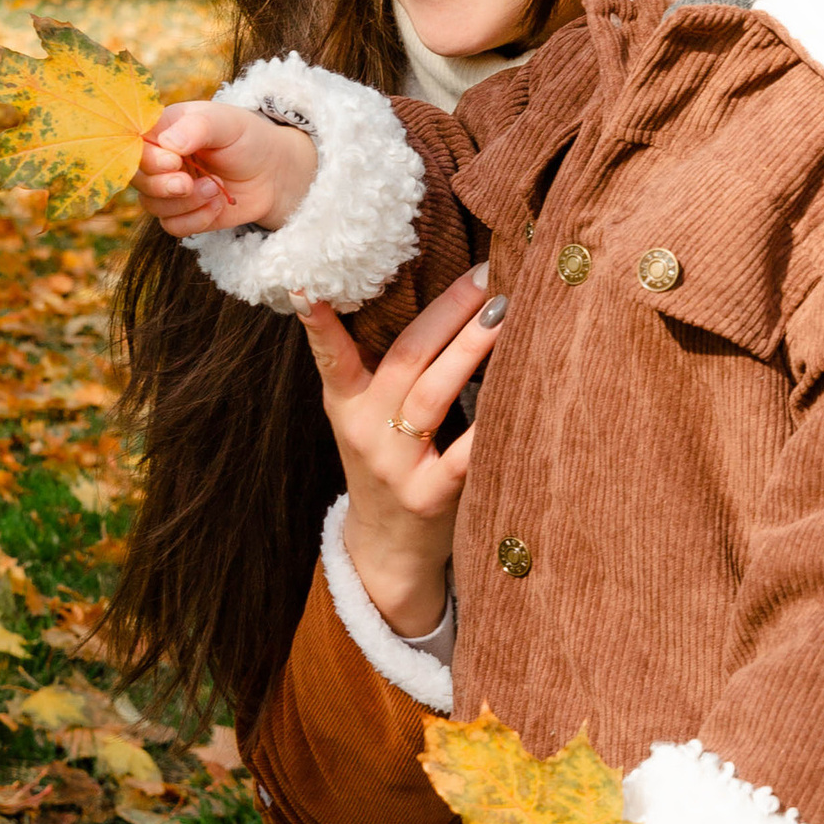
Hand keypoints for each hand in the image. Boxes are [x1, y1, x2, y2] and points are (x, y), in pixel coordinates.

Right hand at [136, 101, 317, 239]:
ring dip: (186, 203)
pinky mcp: (182, 213)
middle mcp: (160, 159)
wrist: (272, 173)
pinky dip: (196, 220)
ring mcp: (168, 188)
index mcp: (163, 129)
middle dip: (163, 186)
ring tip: (216, 189)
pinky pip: (172, 226)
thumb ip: (197, 127)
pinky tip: (217, 205)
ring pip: (153, 206)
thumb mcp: (227, 123)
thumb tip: (168, 144)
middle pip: (138, 179)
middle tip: (189, 183)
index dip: (148, 159)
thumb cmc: (248, 139)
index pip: (134, 145)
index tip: (173, 161)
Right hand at [296, 266, 506, 636]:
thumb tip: (436, 297)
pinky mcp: (430, 497)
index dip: (319, 323)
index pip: (331, 356)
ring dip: (471, 346)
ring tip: (505, 310)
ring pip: (433, 394)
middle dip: (447, 311)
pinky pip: (465, 451)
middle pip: (405, 359)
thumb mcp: (365, 419)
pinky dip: (491, 417)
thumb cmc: (387, 467)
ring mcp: (396, 467)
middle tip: (485, 273)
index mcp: (346, 405)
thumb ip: (381, 369)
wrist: (388, 549)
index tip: (306, 284)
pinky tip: (517, 385)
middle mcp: (364, 432)